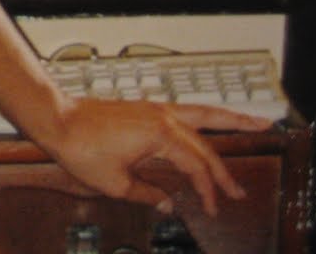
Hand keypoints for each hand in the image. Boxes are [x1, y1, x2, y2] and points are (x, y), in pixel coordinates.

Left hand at [41, 97, 273, 215]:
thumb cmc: (81, 148)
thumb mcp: (116, 183)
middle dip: (224, 170)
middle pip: (206, 144)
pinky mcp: (146, 108)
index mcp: (161, 135)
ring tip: (260, 121)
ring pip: (203, 113)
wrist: (56, 119)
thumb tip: (167, 204)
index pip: (196, 167)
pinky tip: (212, 123)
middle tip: (240, 191)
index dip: (207, 191)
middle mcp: (163, 117)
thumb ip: (147, 194)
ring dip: (231, 120)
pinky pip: (185, 111)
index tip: (210, 209)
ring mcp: (155, 108)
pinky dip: (204, 117)